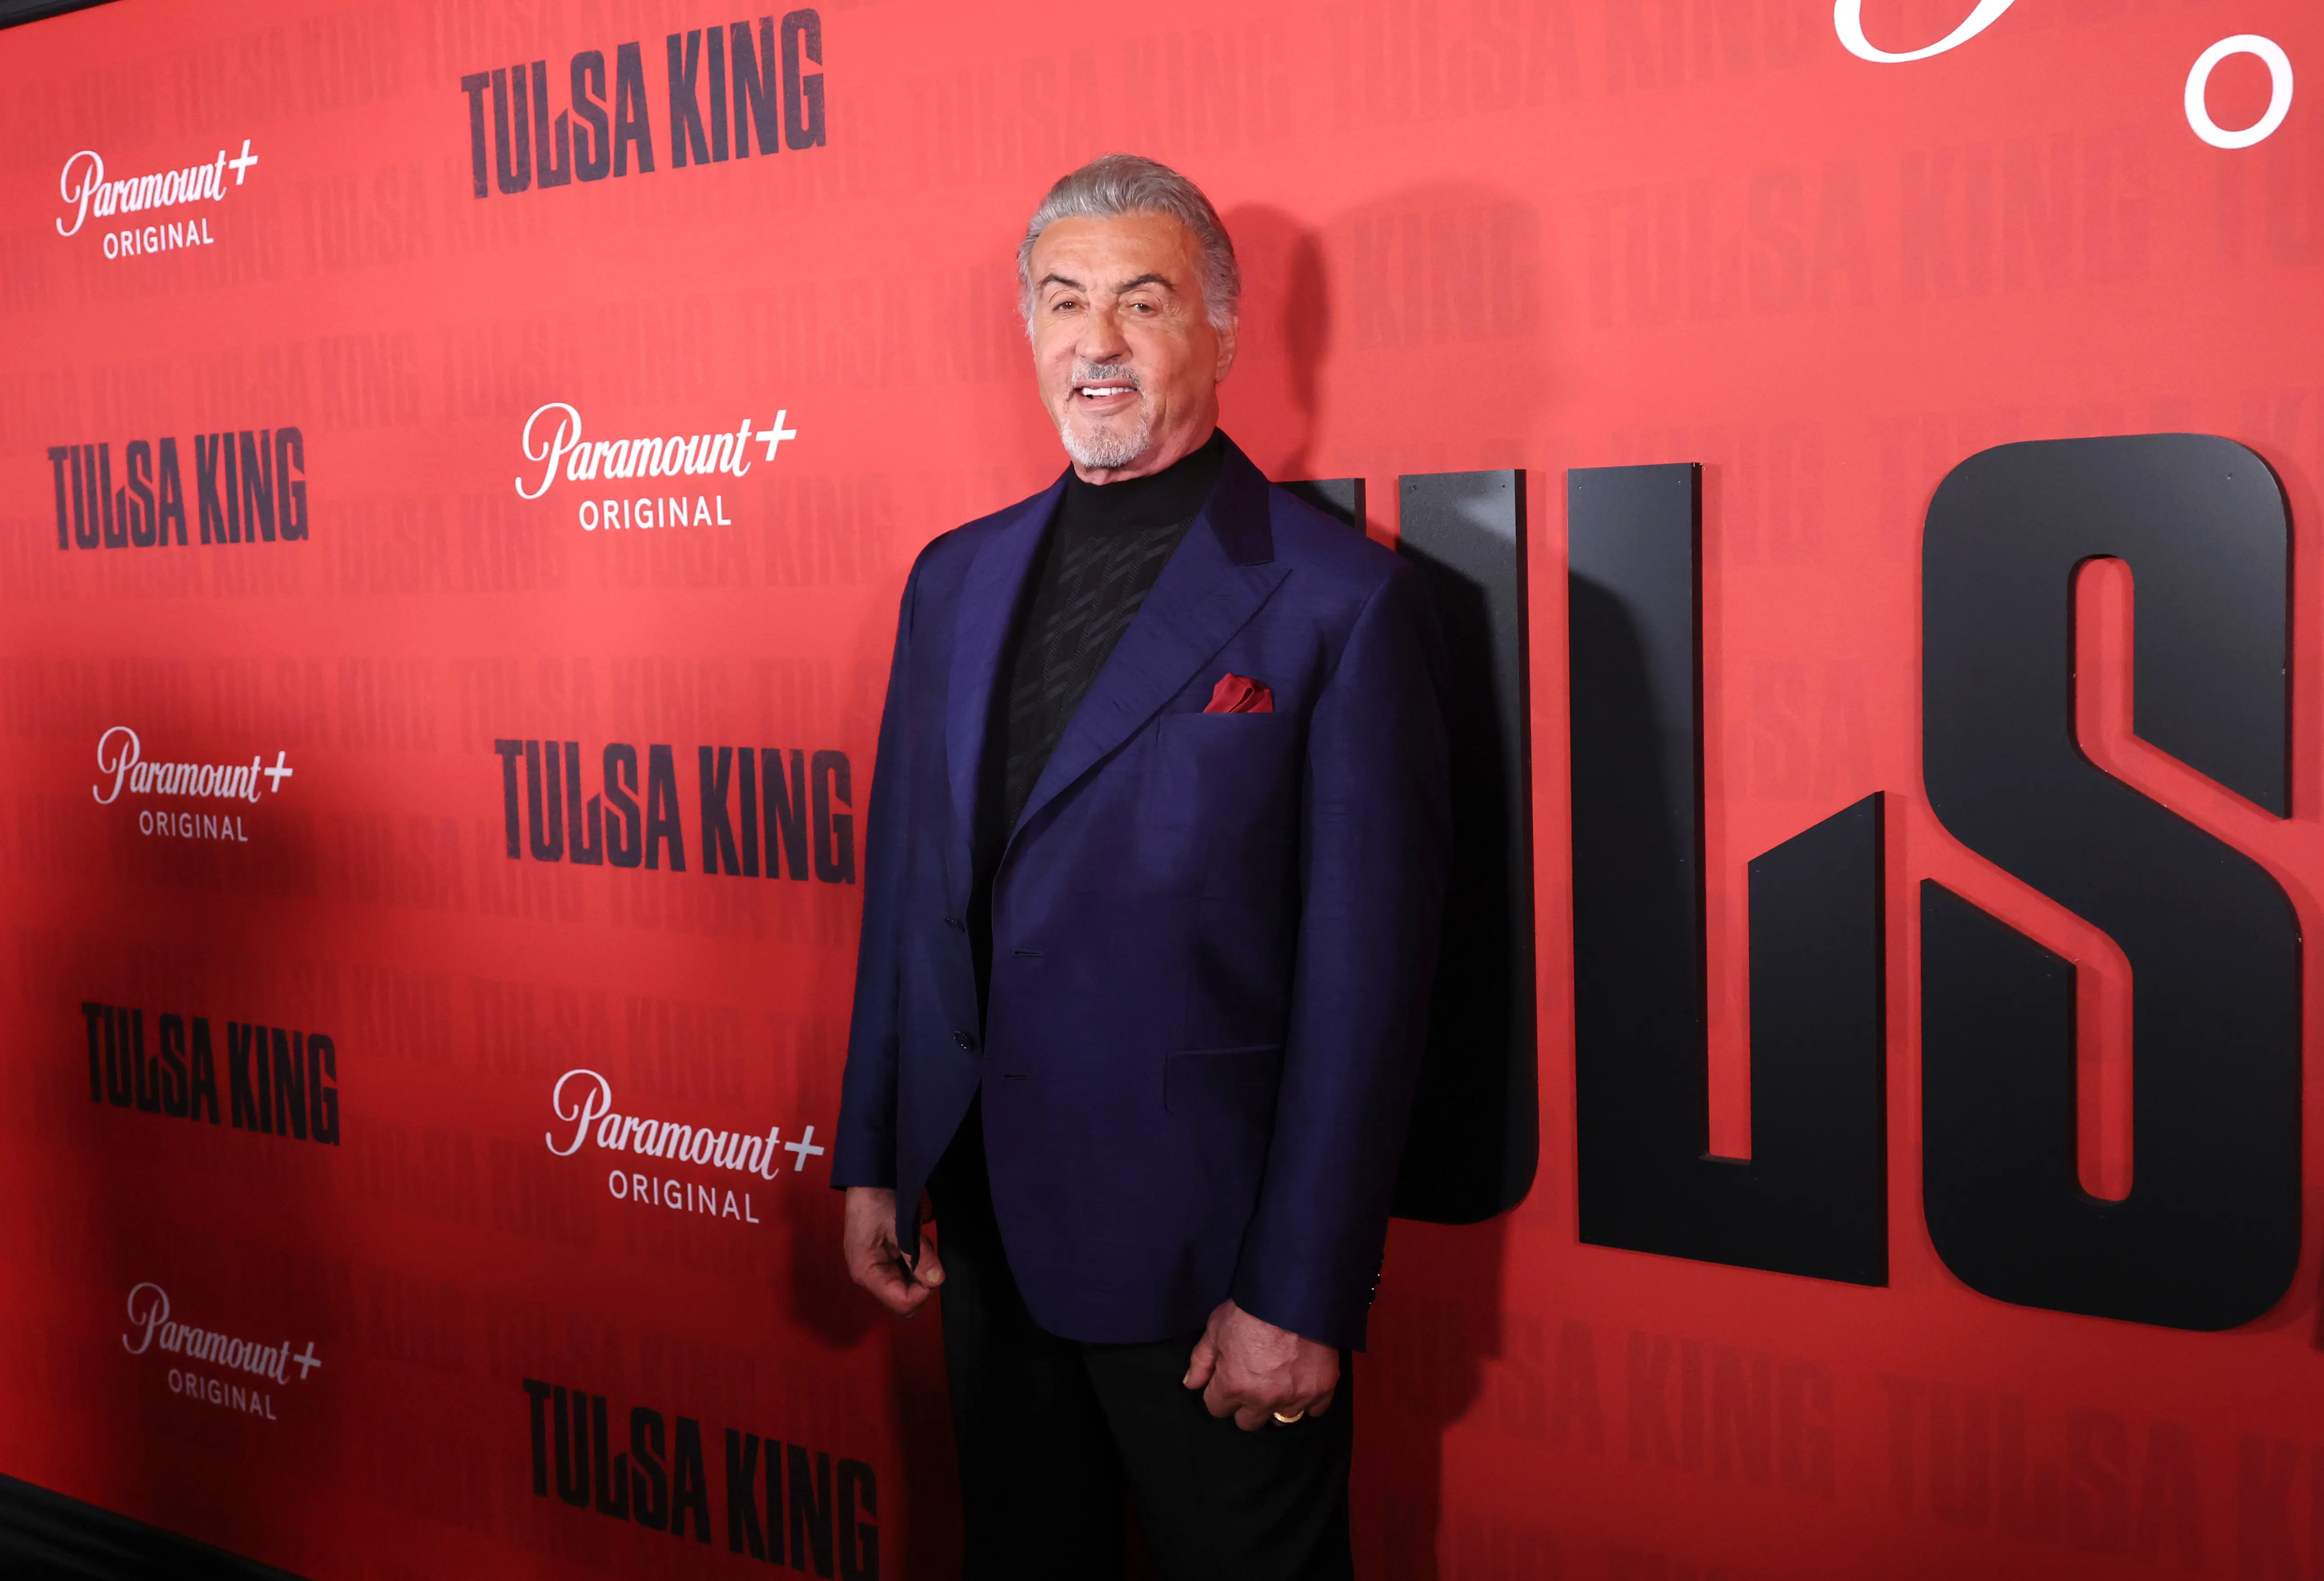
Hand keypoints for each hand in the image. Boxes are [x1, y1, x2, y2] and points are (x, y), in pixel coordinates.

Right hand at [842, 1186, 943, 1315]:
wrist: (867, 1179)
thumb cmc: (878, 1201)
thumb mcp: (901, 1227)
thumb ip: (919, 1256)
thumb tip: (937, 1281)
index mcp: (867, 1273)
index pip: (901, 1302)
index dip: (923, 1293)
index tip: (935, 1271)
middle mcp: (868, 1277)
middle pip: (902, 1300)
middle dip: (922, 1285)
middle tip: (929, 1258)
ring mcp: (874, 1269)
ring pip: (905, 1287)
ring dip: (919, 1272)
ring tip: (920, 1245)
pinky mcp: (880, 1261)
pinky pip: (902, 1274)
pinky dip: (914, 1264)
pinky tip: (915, 1244)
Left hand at [1182, 1299, 1338, 1431]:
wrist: (1295, 1293)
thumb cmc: (1250, 1308)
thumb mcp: (1215, 1328)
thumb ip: (1201, 1361)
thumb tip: (1190, 1384)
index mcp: (1234, 1386)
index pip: (1217, 1408)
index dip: (1218, 1392)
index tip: (1226, 1377)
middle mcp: (1264, 1399)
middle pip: (1248, 1422)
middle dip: (1245, 1405)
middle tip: (1252, 1381)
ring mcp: (1295, 1397)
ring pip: (1281, 1419)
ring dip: (1276, 1404)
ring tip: (1278, 1382)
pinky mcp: (1322, 1388)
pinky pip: (1314, 1410)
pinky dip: (1308, 1401)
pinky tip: (1301, 1384)